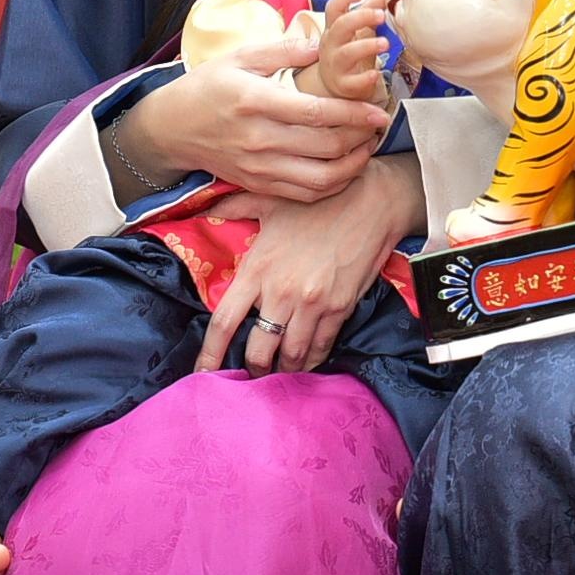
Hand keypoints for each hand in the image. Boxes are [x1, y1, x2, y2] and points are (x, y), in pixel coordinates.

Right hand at [124, 36, 389, 202]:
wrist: (172, 129)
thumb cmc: (208, 87)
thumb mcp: (239, 57)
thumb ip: (281, 50)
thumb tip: (320, 46)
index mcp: (256, 102)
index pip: (315, 112)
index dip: (353, 114)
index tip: (378, 110)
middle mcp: (259, 139)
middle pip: (325, 148)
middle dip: (360, 138)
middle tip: (378, 125)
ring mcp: (258, 168)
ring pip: (319, 179)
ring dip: (352, 166)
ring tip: (367, 148)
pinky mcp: (258, 185)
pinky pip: (304, 194)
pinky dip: (332, 186)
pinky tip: (345, 168)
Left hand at [196, 154, 423, 374]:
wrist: (372, 200)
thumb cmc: (318, 201)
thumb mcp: (268, 199)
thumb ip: (232, 208)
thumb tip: (202, 212)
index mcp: (258, 268)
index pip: (224, 322)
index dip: (210, 354)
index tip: (202, 373)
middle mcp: (282, 292)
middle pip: (258, 350)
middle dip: (252, 369)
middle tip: (250, 375)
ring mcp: (313, 303)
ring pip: (292, 355)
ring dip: (283, 370)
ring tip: (278, 374)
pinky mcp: (340, 308)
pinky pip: (321, 346)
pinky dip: (311, 360)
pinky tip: (305, 363)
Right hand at [307, 0, 391, 103]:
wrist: (337, 86)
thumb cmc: (349, 54)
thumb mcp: (357, 31)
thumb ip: (370, 12)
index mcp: (335, 28)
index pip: (334, 8)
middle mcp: (332, 45)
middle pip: (341, 26)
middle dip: (361, 17)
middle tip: (381, 15)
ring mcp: (336, 65)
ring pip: (347, 53)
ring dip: (367, 45)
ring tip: (385, 43)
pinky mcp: (344, 85)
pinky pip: (353, 81)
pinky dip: (365, 78)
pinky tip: (376, 73)